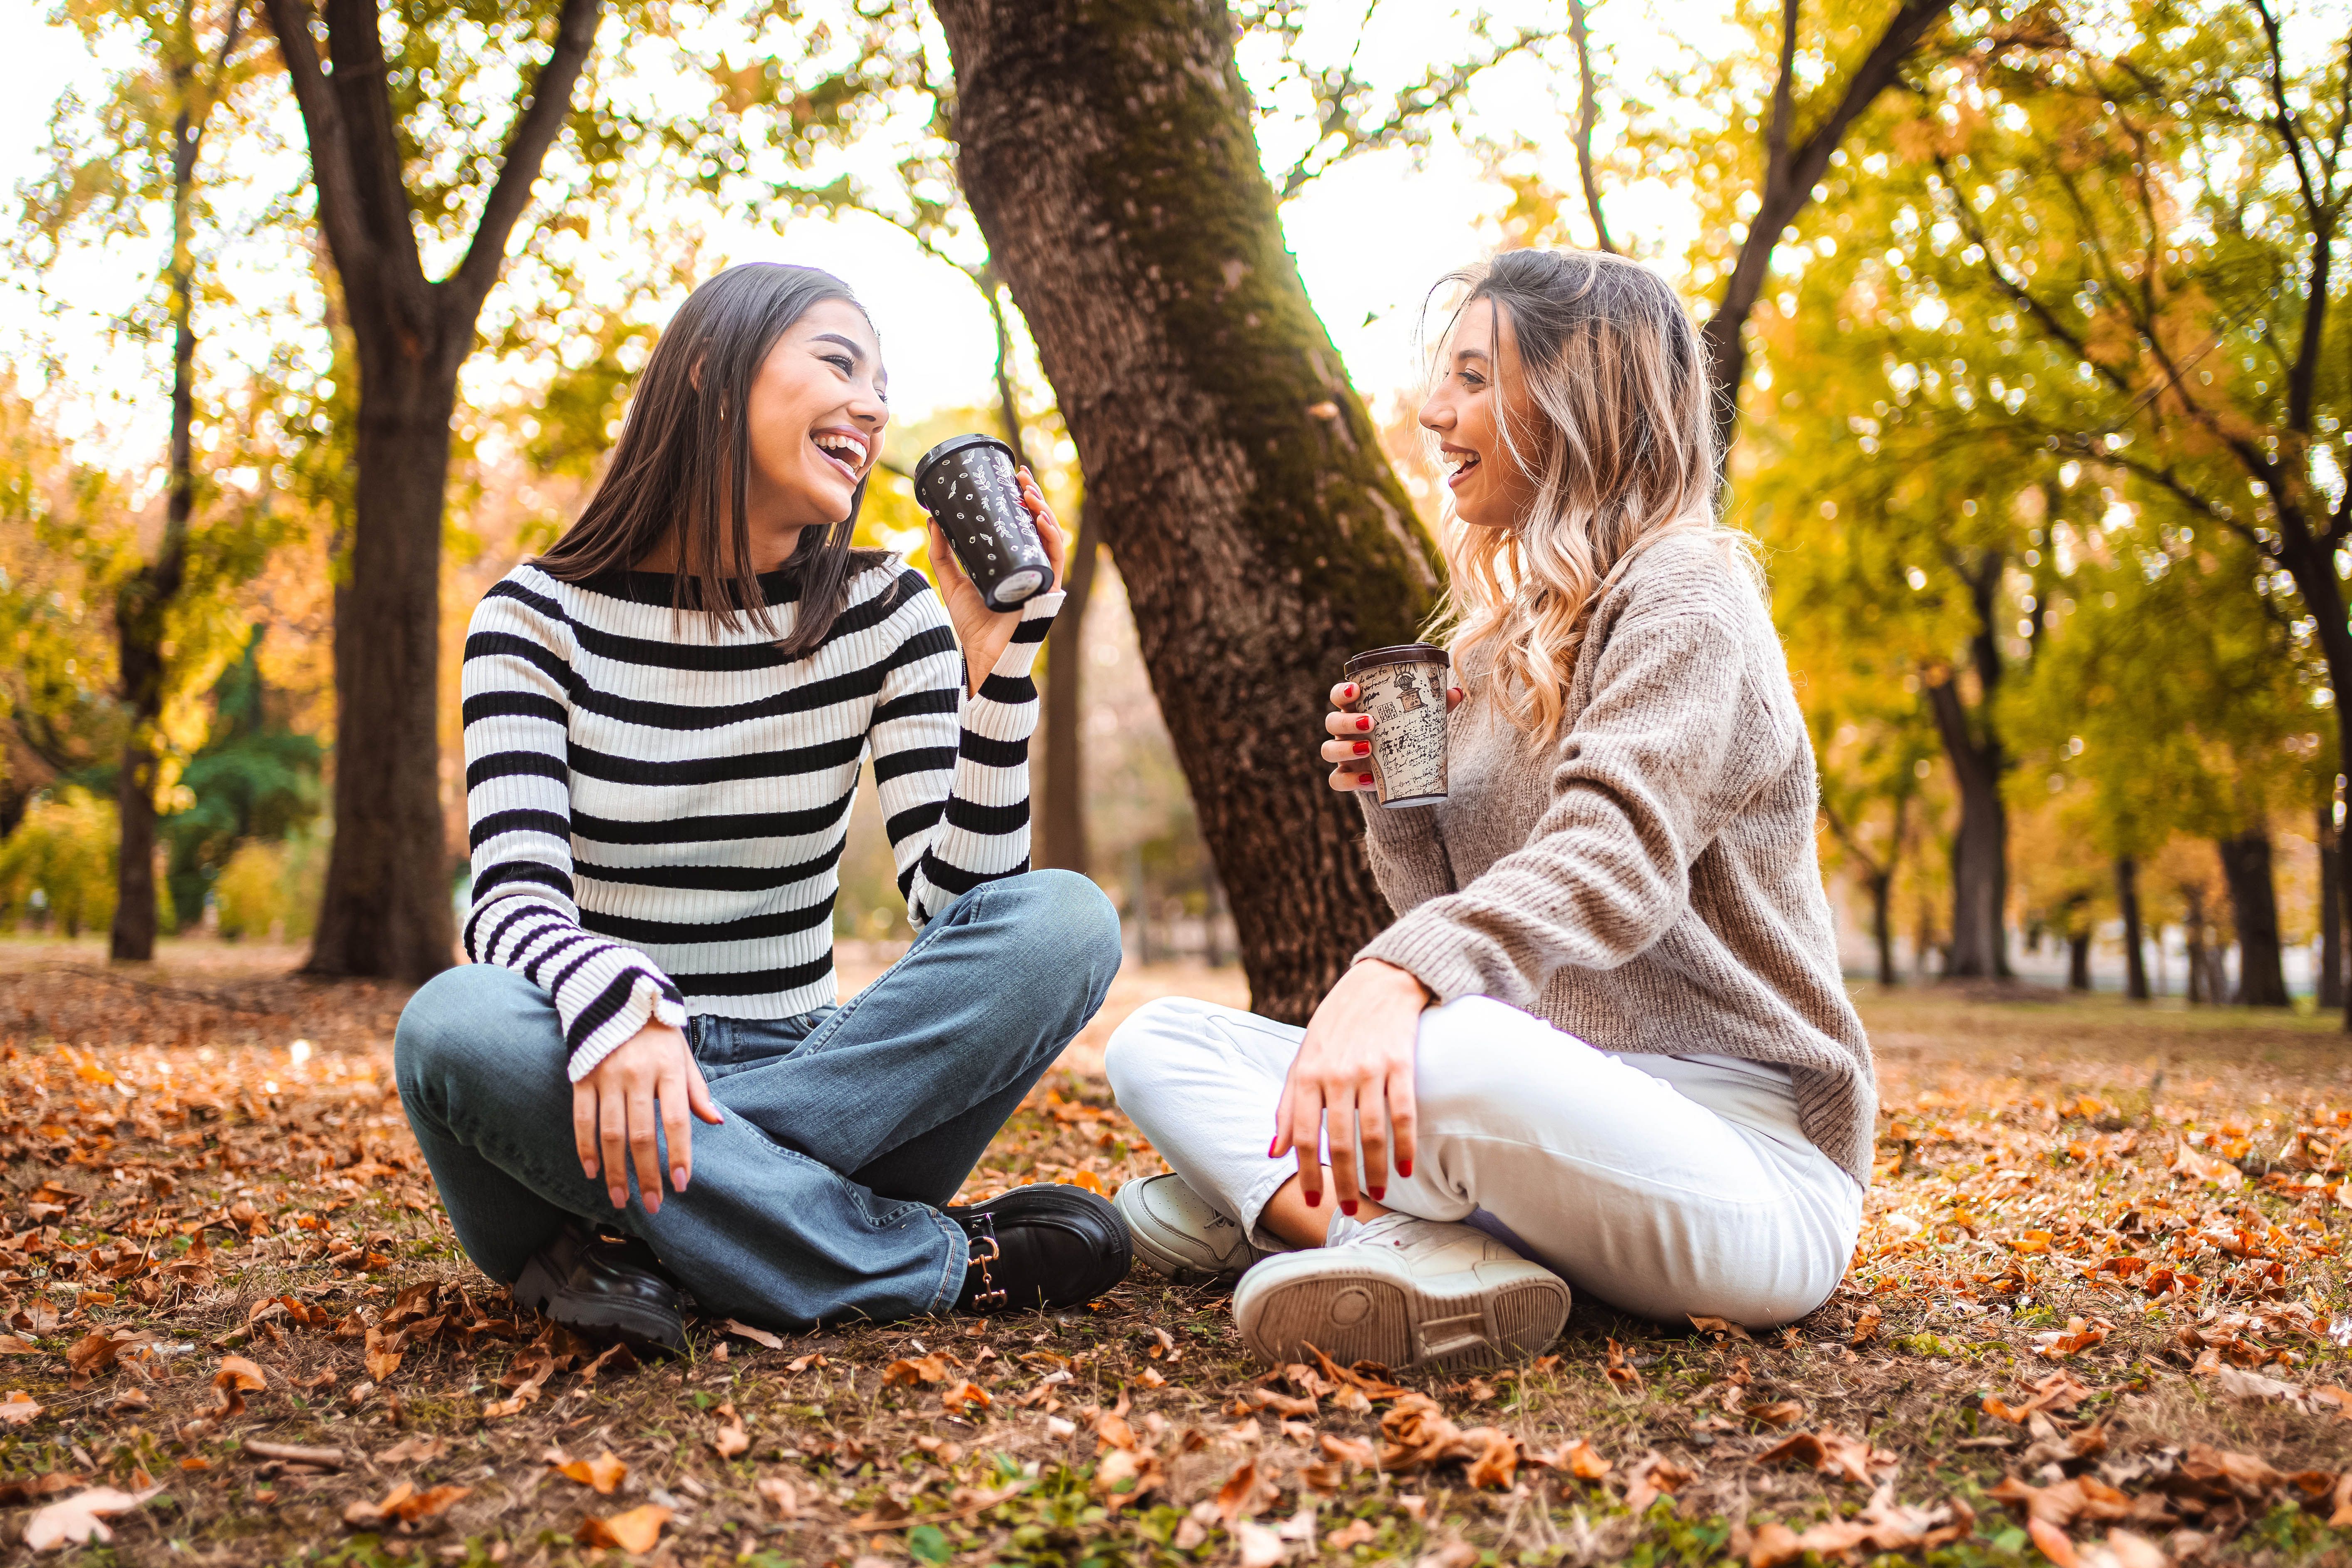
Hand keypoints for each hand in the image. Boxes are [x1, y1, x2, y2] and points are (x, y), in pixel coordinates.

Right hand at [572, 1021, 723, 1215]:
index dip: (678, 1154)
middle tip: (654, 1205)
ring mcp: (607, 1076)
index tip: (681, 1184)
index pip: (677, 1120)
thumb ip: (697, 1090)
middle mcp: (638, 1074)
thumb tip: (716, 1122)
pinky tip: (593, 1172)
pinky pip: (581, 1119)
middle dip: (647, 1174)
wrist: (614, 996)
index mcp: (669, 1069)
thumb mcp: (683, 1054)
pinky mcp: (582, 1076)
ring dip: (616, 1171)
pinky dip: (585, 1149)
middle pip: (642, 1134)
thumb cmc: (656, 1033)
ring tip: (622, 1199)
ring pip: (610, 1133)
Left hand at [928, 466, 1067, 693]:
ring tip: (1028, 491)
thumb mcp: (952, 581)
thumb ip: (942, 554)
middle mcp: (1031, 567)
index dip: (1021, 499)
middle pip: (1039, 525)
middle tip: (1020, 475)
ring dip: (1043, 510)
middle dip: (1033, 496)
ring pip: (1050, 537)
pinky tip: (1040, 520)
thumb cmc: (973, 625)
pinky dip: (1051, 537)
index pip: (1023, 524)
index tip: (1012, 476)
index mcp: (1014, 563)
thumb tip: (931, 518)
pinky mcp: (1046, 591)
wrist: (981, 656)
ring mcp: (1040, 578)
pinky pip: (1054, 559)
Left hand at [1272, 959, 1433, 1213]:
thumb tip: (1275, 1151)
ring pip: (1373, 1131)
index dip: (1307, 1172)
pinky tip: (1406, 1168)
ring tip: (1377, 1195)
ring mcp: (1370, 1068)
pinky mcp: (1400, 1062)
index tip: (1313, 1200)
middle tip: (1347, 1211)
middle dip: (1343, 1181)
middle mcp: (1336, 1073)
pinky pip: (1404, 1112)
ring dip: (1375, 1170)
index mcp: (1307, 1074)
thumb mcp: (1302, 1059)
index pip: (1304, 1135)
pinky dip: (1406, 1144)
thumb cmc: (1335, 1026)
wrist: (1379, 982)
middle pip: (1339, 1140)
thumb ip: (1287, 1106)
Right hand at [1321, 678, 1464, 791]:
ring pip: (1328, 749)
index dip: (1342, 691)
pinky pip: (1336, 779)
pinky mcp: (1346, 776)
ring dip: (1346, 748)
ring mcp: (1343, 754)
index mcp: (1357, 710)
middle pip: (1332, 722)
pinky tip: (1368, 780)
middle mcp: (1345, 731)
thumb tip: (1456, 692)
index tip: (1357, 690)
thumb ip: (1435, 707)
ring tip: (1369, 749)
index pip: (1339, 696)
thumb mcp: (1419, 721)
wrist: (1401, 773)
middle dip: (1347, 721)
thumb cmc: (1405, 736)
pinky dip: (1350, 781)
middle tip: (1370, 723)